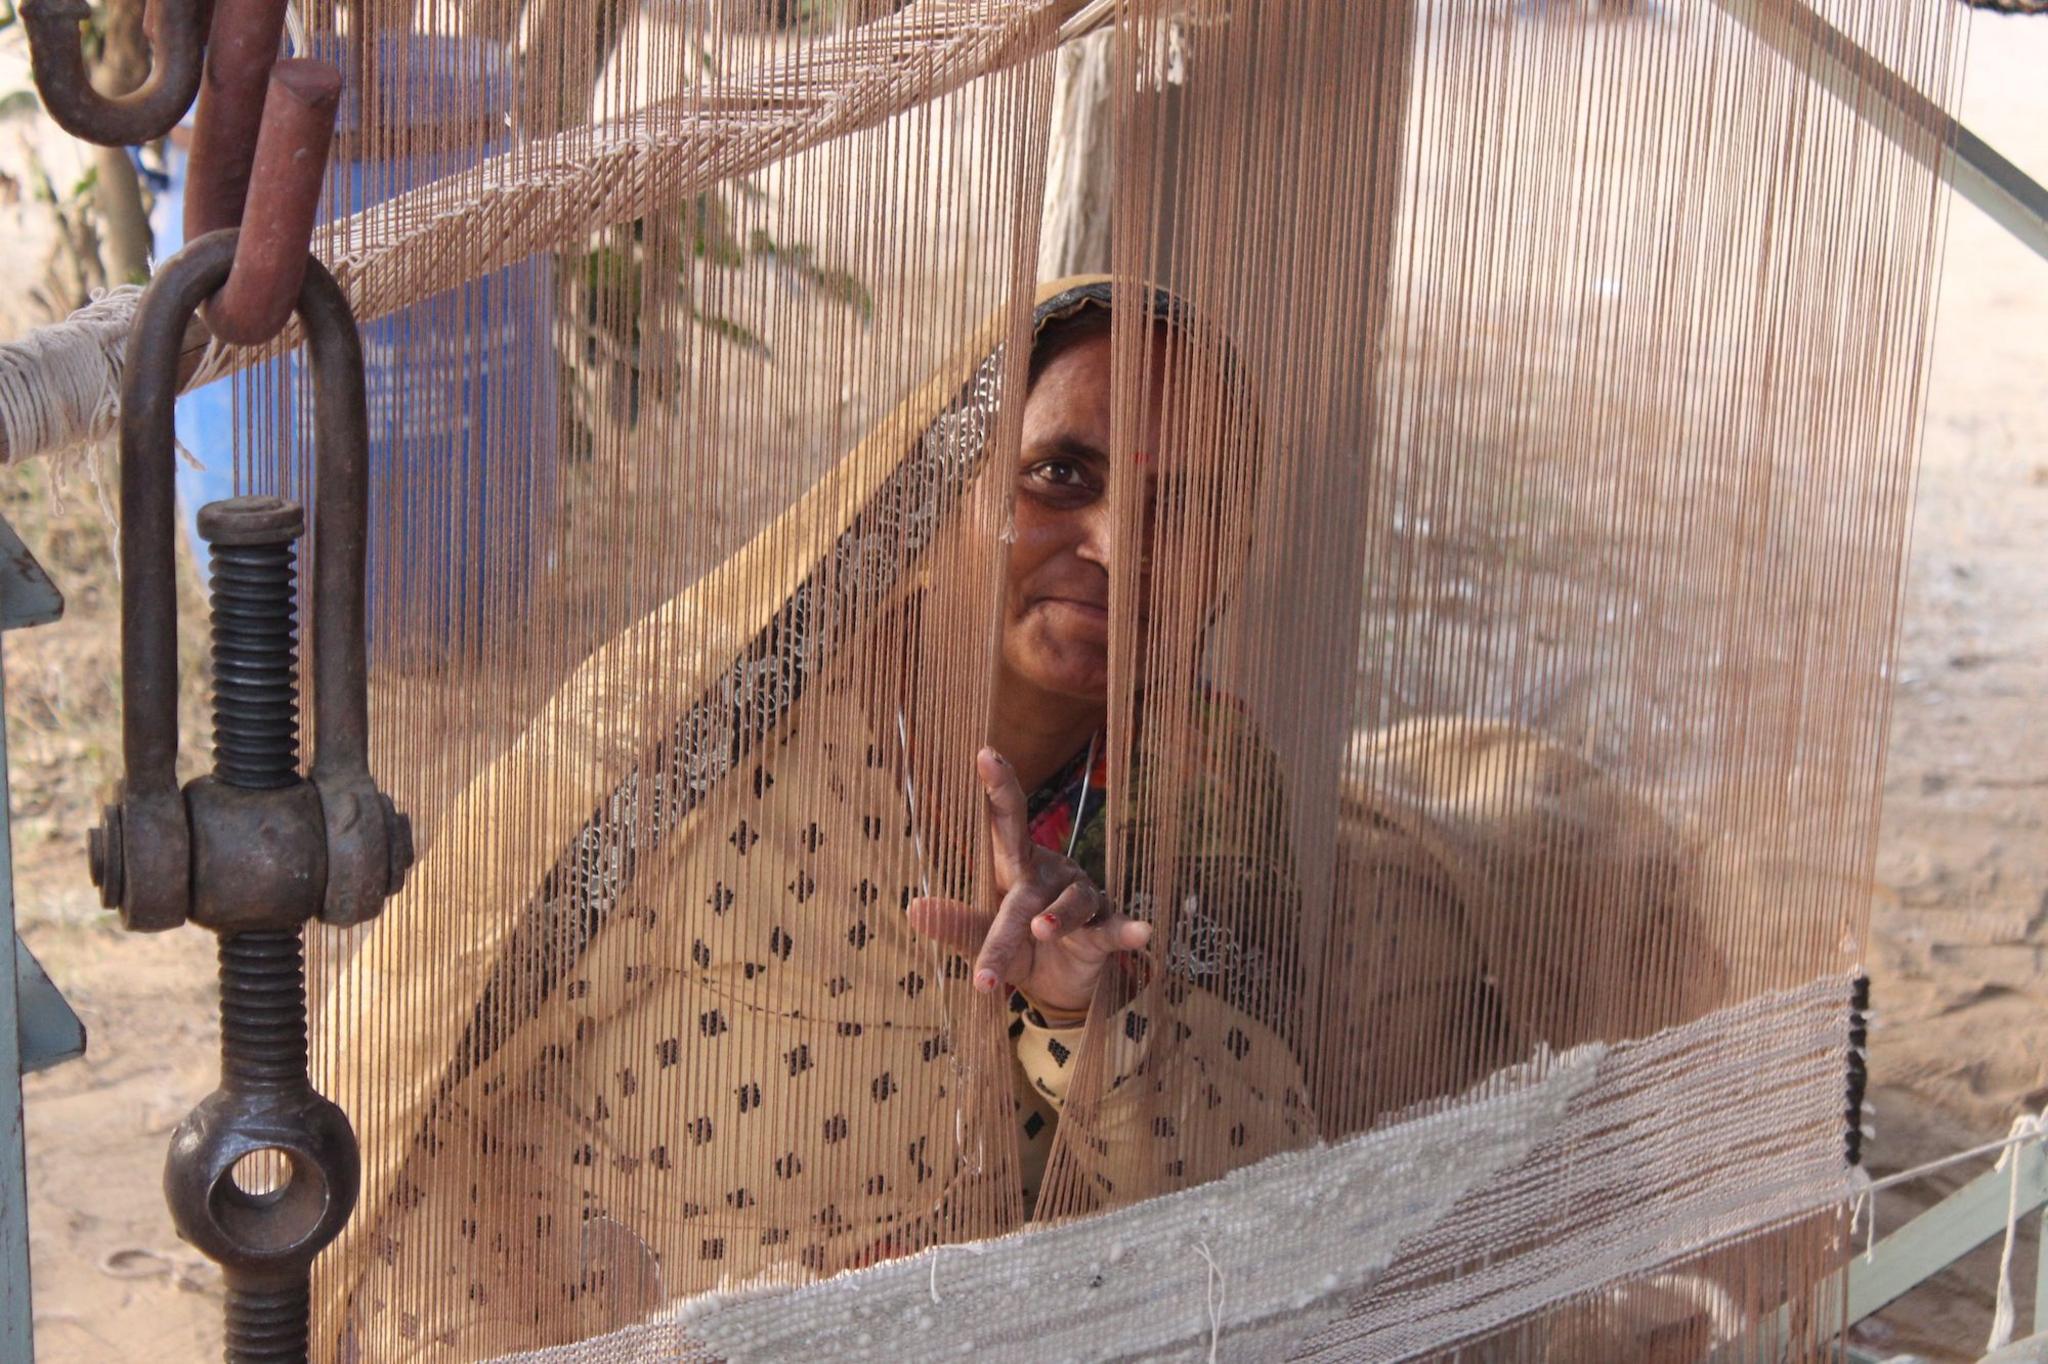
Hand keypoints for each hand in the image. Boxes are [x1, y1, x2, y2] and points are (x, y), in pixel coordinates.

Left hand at [906, 747, 1151, 1015]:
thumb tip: (913, 907)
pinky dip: (1127, 930)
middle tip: (989, 765)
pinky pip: (1114, 928)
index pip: (1003, 822)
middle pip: (1024, 846)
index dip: (996, 787)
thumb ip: (955, 925)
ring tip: (1040, 929)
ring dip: (1056, 916)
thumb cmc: (1020, 947)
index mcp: (1015, 868)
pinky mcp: (1104, 930)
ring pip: (1067, 902)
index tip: (984, 751)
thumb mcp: (983, 939)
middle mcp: (1048, 873)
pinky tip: (1141, 931)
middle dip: (1005, 805)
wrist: (1062, 986)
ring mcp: (1080, 898)